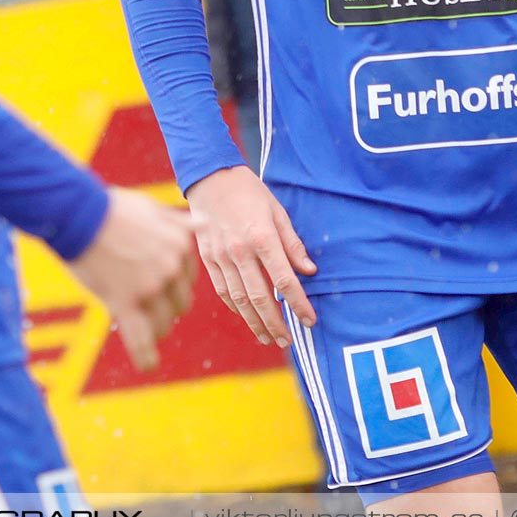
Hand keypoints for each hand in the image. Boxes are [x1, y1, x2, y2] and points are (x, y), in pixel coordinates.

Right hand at [67, 187, 199, 372]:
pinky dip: (146, 356)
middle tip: (149, 307)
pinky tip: (148, 366)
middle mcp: (171, 268)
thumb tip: (206, 225)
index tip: (161, 287)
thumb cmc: (113, 209)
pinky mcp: (125, 303)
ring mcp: (149, 288)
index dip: (174, 285)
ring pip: (163, 323)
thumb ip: (180, 223)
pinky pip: (140, 338)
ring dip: (157, 329)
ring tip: (145, 331)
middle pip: (179, 304)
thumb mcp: (154, 209)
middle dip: (167, 308)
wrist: (80, 213)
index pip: (188, 280)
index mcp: (181, 246)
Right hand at [184, 165, 316, 346]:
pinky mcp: (207, 258)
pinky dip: (236, 308)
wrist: (209, 176)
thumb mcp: (277, 210)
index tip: (309, 320)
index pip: (284, 281)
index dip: (298, 304)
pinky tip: (247, 317)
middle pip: (260, 297)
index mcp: (262, 238)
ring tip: (269, 338)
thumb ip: (292, 243)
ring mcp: (221, 257)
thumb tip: (309, 271)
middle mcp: (240, 251)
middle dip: (276, 323)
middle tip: (288, 340)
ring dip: (255, 322)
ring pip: (239, 300)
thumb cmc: (247, 191)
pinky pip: (222, 290)